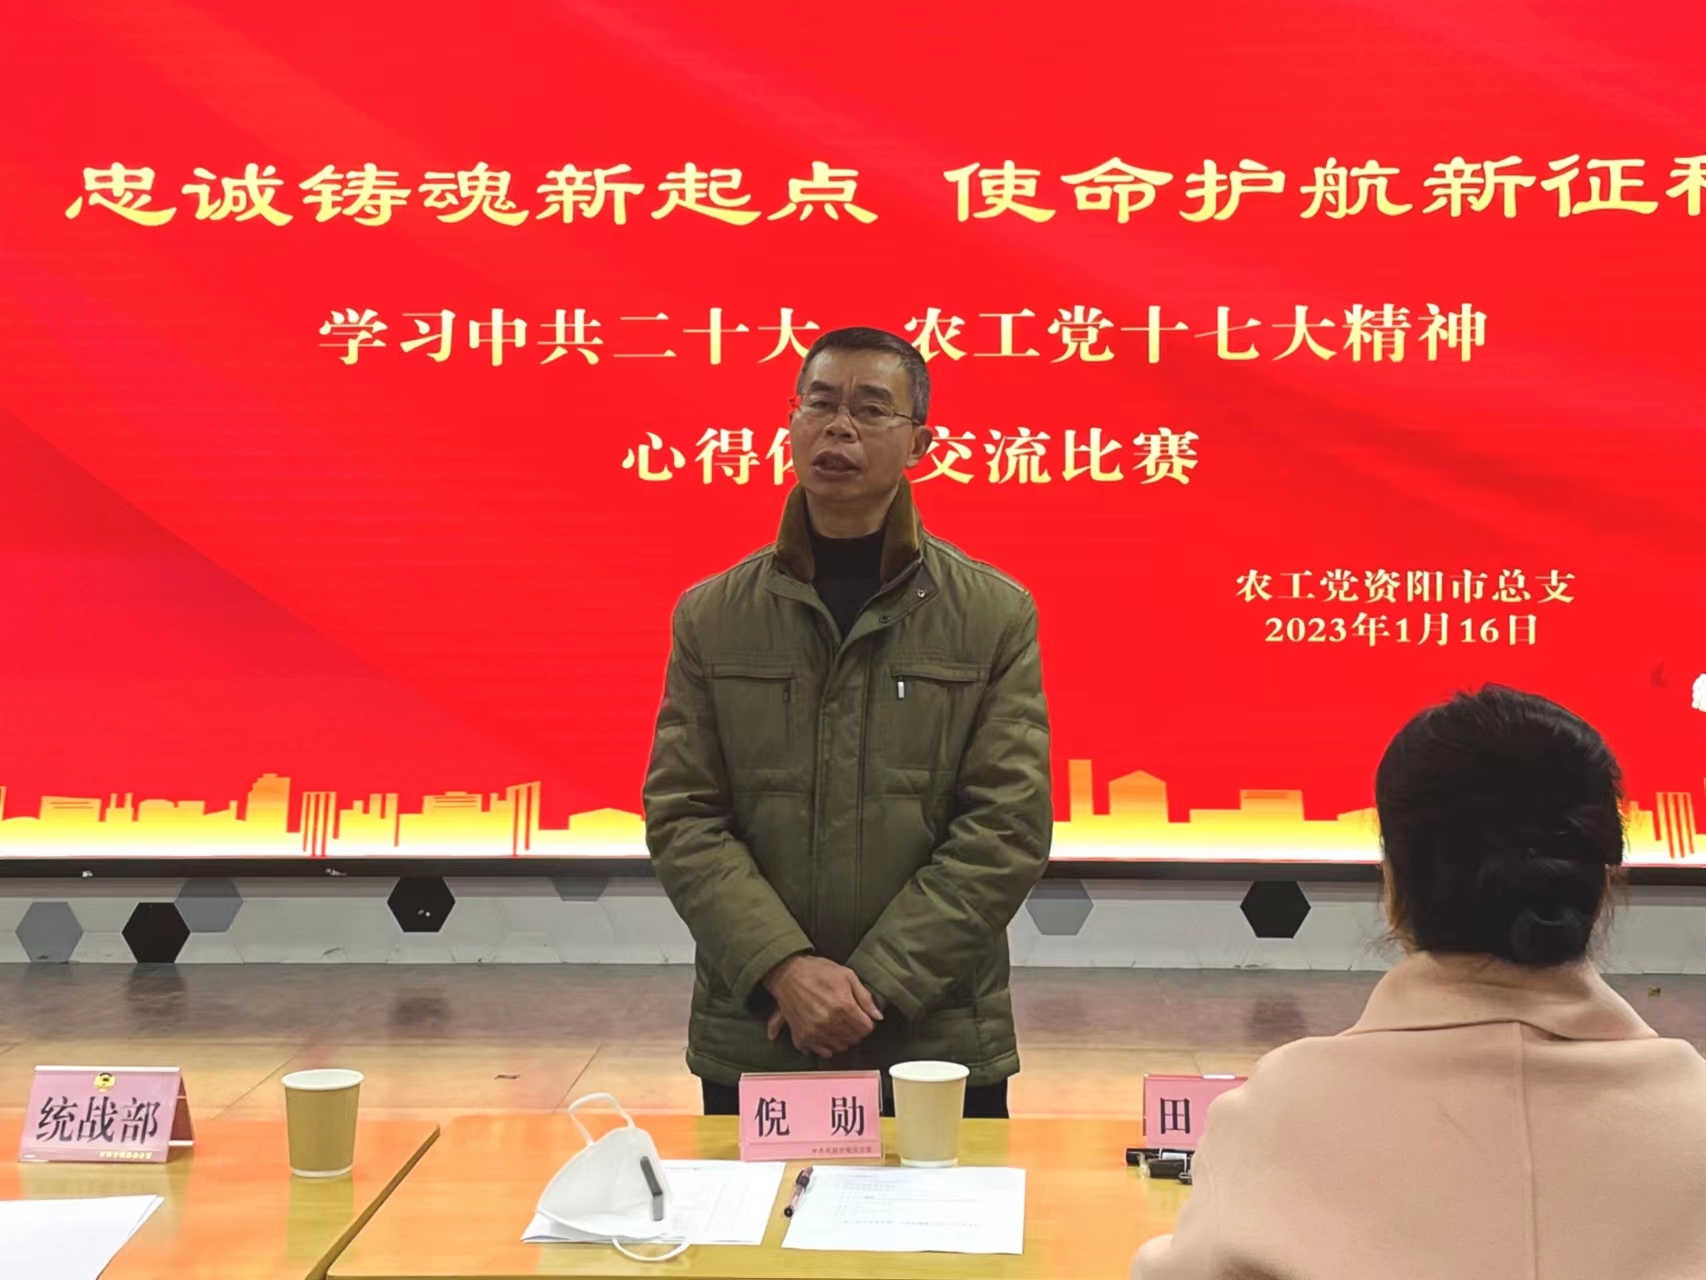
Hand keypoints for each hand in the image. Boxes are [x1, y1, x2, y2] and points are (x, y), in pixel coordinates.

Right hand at [762, 955, 882, 1058]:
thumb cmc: (818, 971)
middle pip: (854, 1039)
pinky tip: (824, 1031)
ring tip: (835, 1023)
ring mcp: (814, 1032)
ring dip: (842, 1038)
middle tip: (848, 1018)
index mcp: (843, 1006)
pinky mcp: (801, 1038)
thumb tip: (878, 1016)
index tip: (861, 1017)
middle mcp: (829, 1022)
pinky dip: (826, 1045)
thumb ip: (865, 997)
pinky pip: (822, 1052)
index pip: (866, 1029)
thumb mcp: (847, 976)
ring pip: (840, 1047)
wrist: (787, 973)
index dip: (867, 1022)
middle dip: (855, 1030)